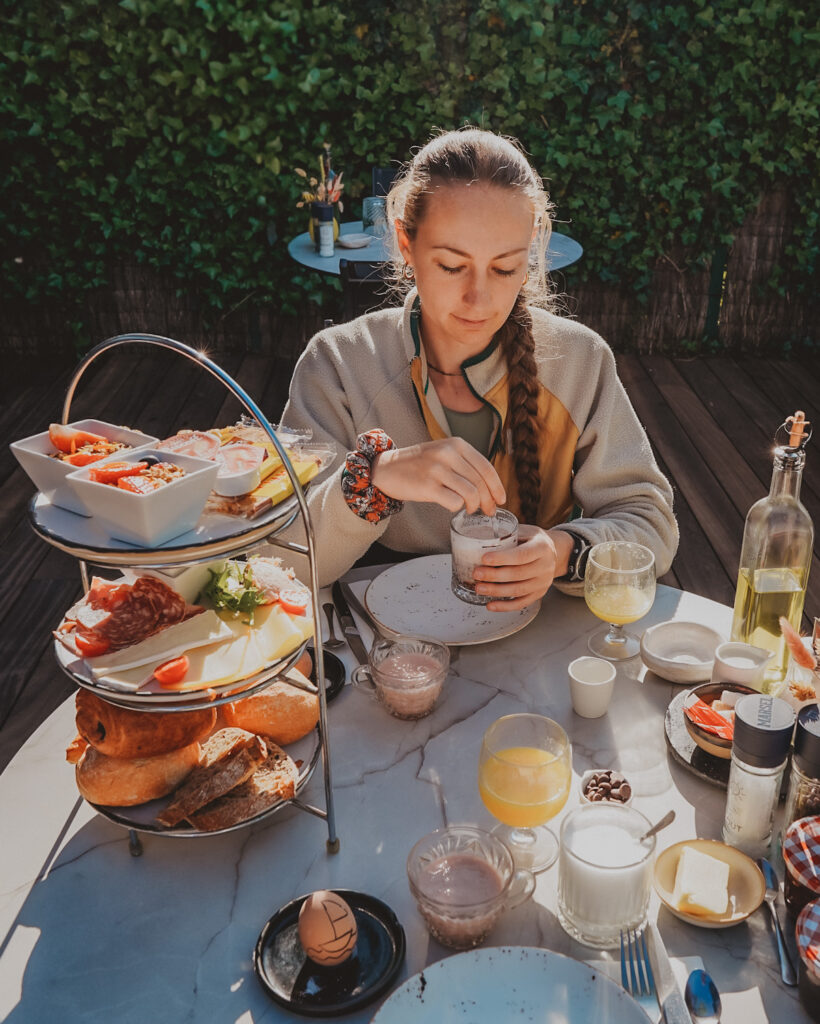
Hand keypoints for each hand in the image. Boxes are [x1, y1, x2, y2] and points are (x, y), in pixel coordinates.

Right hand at [371, 438, 505, 514]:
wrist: (387, 467)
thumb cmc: (419, 464)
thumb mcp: (444, 453)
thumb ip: (465, 464)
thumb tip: (491, 487)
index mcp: (456, 444)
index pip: (486, 467)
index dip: (497, 486)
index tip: (501, 499)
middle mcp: (448, 454)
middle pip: (480, 483)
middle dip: (488, 501)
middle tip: (488, 511)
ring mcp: (437, 469)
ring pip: (471, 494)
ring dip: (474, 506)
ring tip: (470, 509)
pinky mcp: (427, 486)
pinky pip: (454, 502)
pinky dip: (458, 508)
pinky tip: (454, 507)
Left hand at [472, 526, 573, 610]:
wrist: (554, 551)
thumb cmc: (532, 539)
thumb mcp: (524, 531)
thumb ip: (507, 535)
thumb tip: (479, 539)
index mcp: (542, 547)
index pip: (522, 555)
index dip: (502, 558)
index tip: (484, 559)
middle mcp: (546, 565)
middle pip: (519, 574)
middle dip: (495, 575)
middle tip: (477, 574)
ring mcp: (543, 581)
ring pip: (519, 590)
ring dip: (497, 591)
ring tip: (480, 588)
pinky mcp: (539, 593)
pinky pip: (522, 603)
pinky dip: (505, 606)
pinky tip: (490, 605)